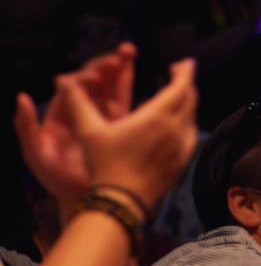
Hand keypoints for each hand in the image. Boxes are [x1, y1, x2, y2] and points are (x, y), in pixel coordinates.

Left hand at [14, 43, 136, 205]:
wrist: (81, 200)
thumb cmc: (56, 180)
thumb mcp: (35, 154)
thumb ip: (26, 127)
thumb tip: (22, 98)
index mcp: (60, 114)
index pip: (73, 87)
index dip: (85, 77)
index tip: (96, 74)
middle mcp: (81, 113)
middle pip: (94, 83)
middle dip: (106, 66)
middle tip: (120, 53)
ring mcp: (102, 120)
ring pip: (110, 88)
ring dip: (119, 70)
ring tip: (129, 52)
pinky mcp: (119, 130)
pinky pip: (125, 104)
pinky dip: (128, 87)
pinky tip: (134, 73)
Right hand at [60, 57, 197, 209]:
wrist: (122, 202)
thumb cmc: (104, 165)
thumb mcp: (88, 131)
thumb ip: (78, 102)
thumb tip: (63, 80)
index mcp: (156, 117)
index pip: (180, 87)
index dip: (185, 72)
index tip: (185, 62)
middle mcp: (175, 131)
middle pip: (191, 100)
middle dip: (187, 83)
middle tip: (179, 73)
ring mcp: (181, 148)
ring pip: (192, 118)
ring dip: (187, 103)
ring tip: (176, 95)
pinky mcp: (182, 162)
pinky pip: (190, 136)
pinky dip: (186, 122)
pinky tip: (177, 123)